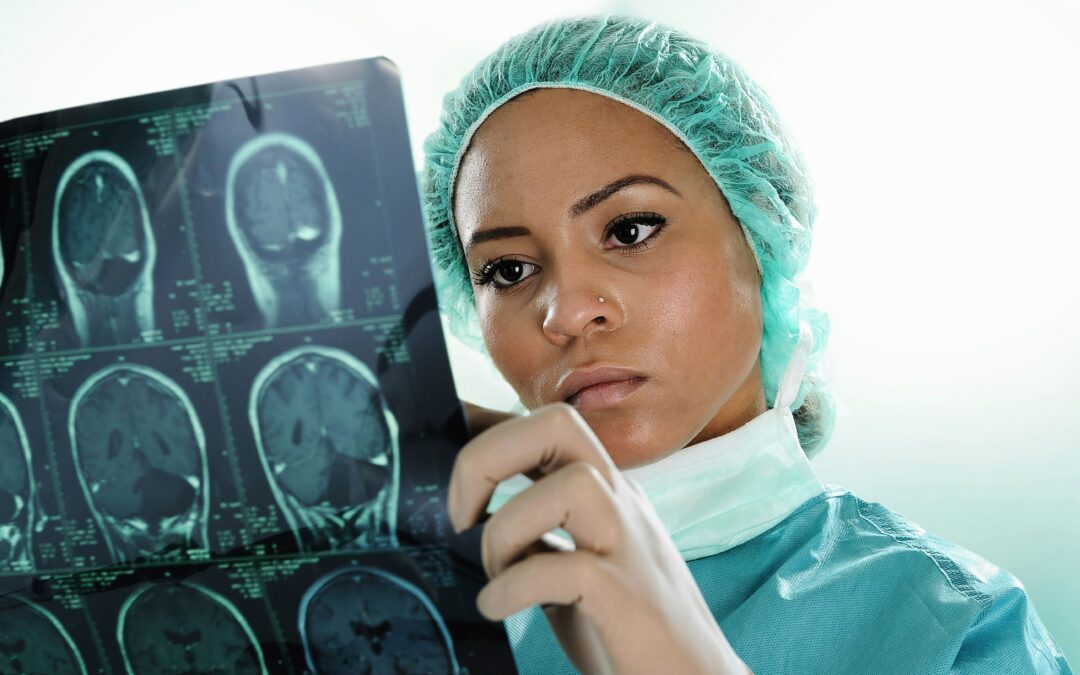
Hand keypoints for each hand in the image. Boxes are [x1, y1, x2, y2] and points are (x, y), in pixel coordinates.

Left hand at [448, 403, 752, 674]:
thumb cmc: (622, 629)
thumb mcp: (567, 565)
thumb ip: (533, 534)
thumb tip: (464, 515)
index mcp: (602, 491)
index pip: (543, 425)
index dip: (484, 422)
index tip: (435, 444)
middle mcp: (620, 503)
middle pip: (558, 423)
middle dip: (488, 456)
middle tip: (459, 515)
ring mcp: (629, 545)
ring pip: (571, 484)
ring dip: (507, 528)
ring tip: (494, 573)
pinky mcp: (629, 597)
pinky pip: (566, 568)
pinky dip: (514, 586)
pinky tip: (498, 608)